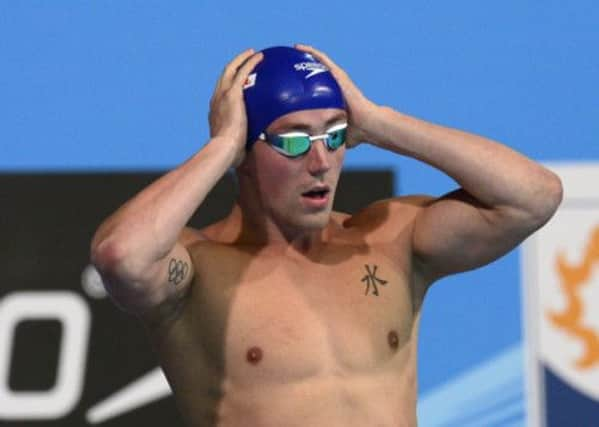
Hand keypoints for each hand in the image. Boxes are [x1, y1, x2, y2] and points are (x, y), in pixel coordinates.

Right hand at [209, 48, 262, 165]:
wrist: (224, 149)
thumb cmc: (230, 153)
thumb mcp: (236, 145)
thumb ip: (244, 142)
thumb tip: (255, 150)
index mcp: (216, 111)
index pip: (222, 93)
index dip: (229, 84)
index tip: (238, 81)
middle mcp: (216, 99)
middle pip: (224, 76)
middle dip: (234, 66)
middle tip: (246, 60)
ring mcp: (223, 95)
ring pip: (231, 70)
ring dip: (242, 60)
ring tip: (253, 54)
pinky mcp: (232, 94)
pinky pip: (242, 72)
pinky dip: (249, 62)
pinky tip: (259, 57)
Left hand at [295, 44, 378, 147]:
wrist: (368, 126)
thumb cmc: (355, 133)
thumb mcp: (334, 134)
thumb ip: (324, 139)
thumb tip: (314, 152)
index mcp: (331, 98)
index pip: (313, 88)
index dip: (302, 84)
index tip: (288, 82)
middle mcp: (334, 86)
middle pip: (314, 73)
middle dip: (301, 67)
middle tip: (285, 63)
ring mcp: (337, 79)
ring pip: (317, 62)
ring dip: (305, 55)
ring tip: (291, 50)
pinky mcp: (339, 75)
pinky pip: (322, 60)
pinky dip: (311, 53)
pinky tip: (299, 48)